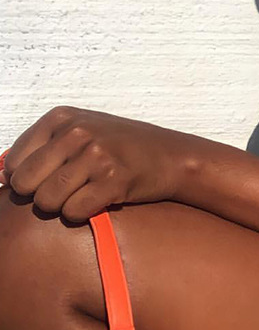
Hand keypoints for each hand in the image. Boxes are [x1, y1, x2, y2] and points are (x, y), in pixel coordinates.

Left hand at [0, 105, 192, 221]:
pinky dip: (83, 213)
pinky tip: (101, 198)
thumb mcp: (80, 131)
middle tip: (69, 187)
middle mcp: (78, 131)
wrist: (171, 155)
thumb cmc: (120, 146)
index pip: (13, 162)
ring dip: (63, 206)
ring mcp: (97, 154)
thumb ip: (41, 148)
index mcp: (62, 117)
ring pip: (47, 202)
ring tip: (86, 191)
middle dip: (41, 194)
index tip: (52, 176)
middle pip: (25, 184)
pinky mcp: (113, 179)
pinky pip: (74, 212)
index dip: (27, 178)